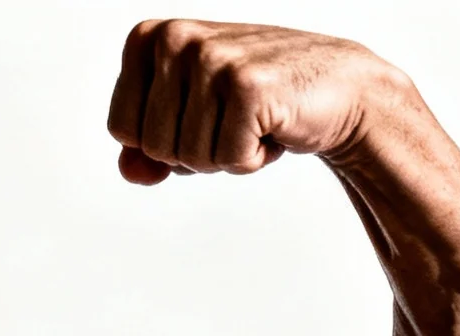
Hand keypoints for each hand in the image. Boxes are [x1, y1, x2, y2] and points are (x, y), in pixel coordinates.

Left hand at [105, 20, 408, 184]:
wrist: (338, 88)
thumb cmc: (255, 102)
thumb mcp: (188, 120)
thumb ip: (145, 148)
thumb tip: (131, 172)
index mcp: (149, 38)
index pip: (121, 129)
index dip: (163, 141)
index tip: (200, 112)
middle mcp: (176, 39)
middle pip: (153, 147)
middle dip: (194, 151)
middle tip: (232, 118)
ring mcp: (212, 59)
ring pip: (188, 158)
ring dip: (226, 154)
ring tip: (254, 119)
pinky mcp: (247, 86)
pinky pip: (228, 160)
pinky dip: (253, 158)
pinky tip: (274, 125)